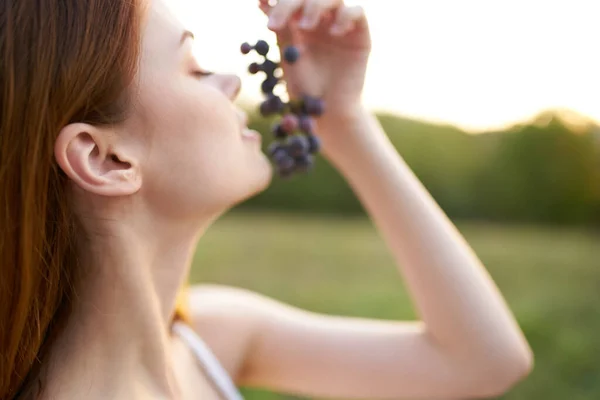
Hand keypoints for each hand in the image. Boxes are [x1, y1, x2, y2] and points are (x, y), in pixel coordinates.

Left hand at [259, 0, 370, 124]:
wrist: (328, 111)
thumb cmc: (305, 89)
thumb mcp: (289, 57)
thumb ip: (283, 29)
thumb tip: (266, 3)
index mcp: (298, 21)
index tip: (261, 0)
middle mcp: (320, 18)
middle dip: (289, 4)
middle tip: (275, 24)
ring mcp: (340, 24)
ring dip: (315, 6)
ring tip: (306, 27)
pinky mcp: (360, 34)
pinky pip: (357, 12)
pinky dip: (345, 17)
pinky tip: (335, 33)